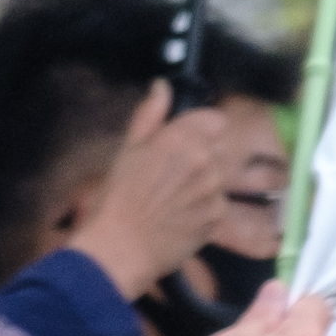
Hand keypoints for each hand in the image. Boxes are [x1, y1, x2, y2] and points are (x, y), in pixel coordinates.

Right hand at [65, 86, 236, 298]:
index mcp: (180, 140)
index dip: (199, 128)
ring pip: (218, 175)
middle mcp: (204, 162)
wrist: (122, 248)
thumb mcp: (125, 150)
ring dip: (202, 181)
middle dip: (200, 154)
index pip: (215, 119)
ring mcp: (214, 191)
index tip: (182, 139)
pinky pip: (218, 203)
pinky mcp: (218, 217)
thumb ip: (149, 115)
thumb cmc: (116, 199)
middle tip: (170, 172)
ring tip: (172, 197)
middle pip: (218, 147)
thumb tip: (162, 87)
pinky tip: (179, 215)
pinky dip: (203, 207)